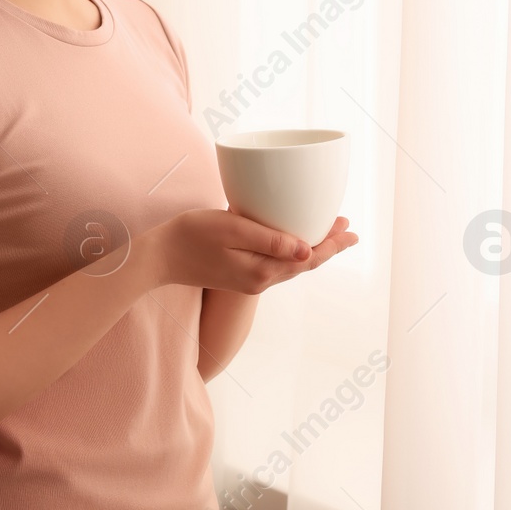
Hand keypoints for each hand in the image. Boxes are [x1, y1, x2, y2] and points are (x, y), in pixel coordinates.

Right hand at [141, 210, 357, 292]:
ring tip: (329, 233)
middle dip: (328, 246)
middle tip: (348, 229)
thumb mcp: (233, 229)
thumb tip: (307, 251)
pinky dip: (293, 252)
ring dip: (312, 249)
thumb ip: (270, 240)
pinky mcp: (240, 275)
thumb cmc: (192, 235)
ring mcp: (249, 280)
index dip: (332, 244)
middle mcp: (259, 281)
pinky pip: (276, 265)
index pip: (308, 258)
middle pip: (304, 264)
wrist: (160, 256)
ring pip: (291, 266)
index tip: (351, 230)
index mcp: (262, 271)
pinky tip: (294, 242)